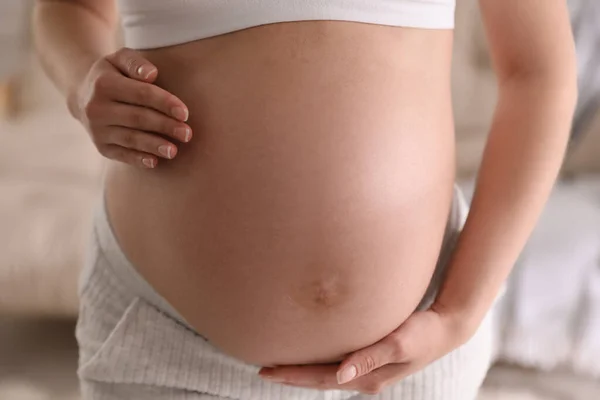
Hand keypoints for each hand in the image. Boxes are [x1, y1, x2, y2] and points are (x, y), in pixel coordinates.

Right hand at [69, 47, 191, 168]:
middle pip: (138, 118)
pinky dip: (138, 159)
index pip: (141, 94)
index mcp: (104, 84)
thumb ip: (136, 63)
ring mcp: (97, 130)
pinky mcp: (101, 147)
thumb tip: (151, 75)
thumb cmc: (113, 74)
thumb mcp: (120, 59)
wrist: (83, 94)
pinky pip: (122, 154)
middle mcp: (96, 108)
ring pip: (131, 139)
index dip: (165, 103)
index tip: (185, 113)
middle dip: (165, 126)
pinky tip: (155, 162)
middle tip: (187, 134)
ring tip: (174, 151)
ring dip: (154, 146)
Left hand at [259, 306, 474, 394]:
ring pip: (327, 371)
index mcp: (367, 378)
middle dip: (292, 375)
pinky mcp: (371, 357)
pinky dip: (320, 360)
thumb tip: (340, 376)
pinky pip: (338, 362)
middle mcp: (363, 377)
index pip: (321, 379)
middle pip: (319, 378)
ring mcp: (367, 368)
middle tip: (262, 368)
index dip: (293, 375)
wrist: (445, 327)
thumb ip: (369, 358)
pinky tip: (312, 352)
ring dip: (303, 369)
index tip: (266, 370)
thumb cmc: (423, 333)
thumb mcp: (399, 343)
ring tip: (280, 362)